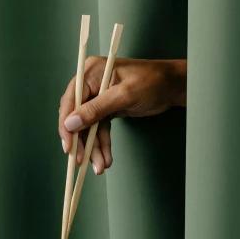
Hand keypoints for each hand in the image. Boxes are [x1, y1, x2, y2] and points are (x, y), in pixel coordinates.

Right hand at [59, 57, 186, 173]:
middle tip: (81, 160)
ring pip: (88, 127)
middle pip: (76, 116)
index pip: (70, 100)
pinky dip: (102, 144)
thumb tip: (70, 123)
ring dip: (93, 147)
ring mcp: (98, 97)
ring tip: (100, 166)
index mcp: (90, 72)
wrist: (173, 86)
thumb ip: (96, 109)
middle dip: (81, 140)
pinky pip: (99, 129)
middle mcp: (90, 83)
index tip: (68, 145)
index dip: (66, 124)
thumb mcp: (124, 95)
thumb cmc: (152, 82)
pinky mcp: (106, 109)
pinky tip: (106, 158)